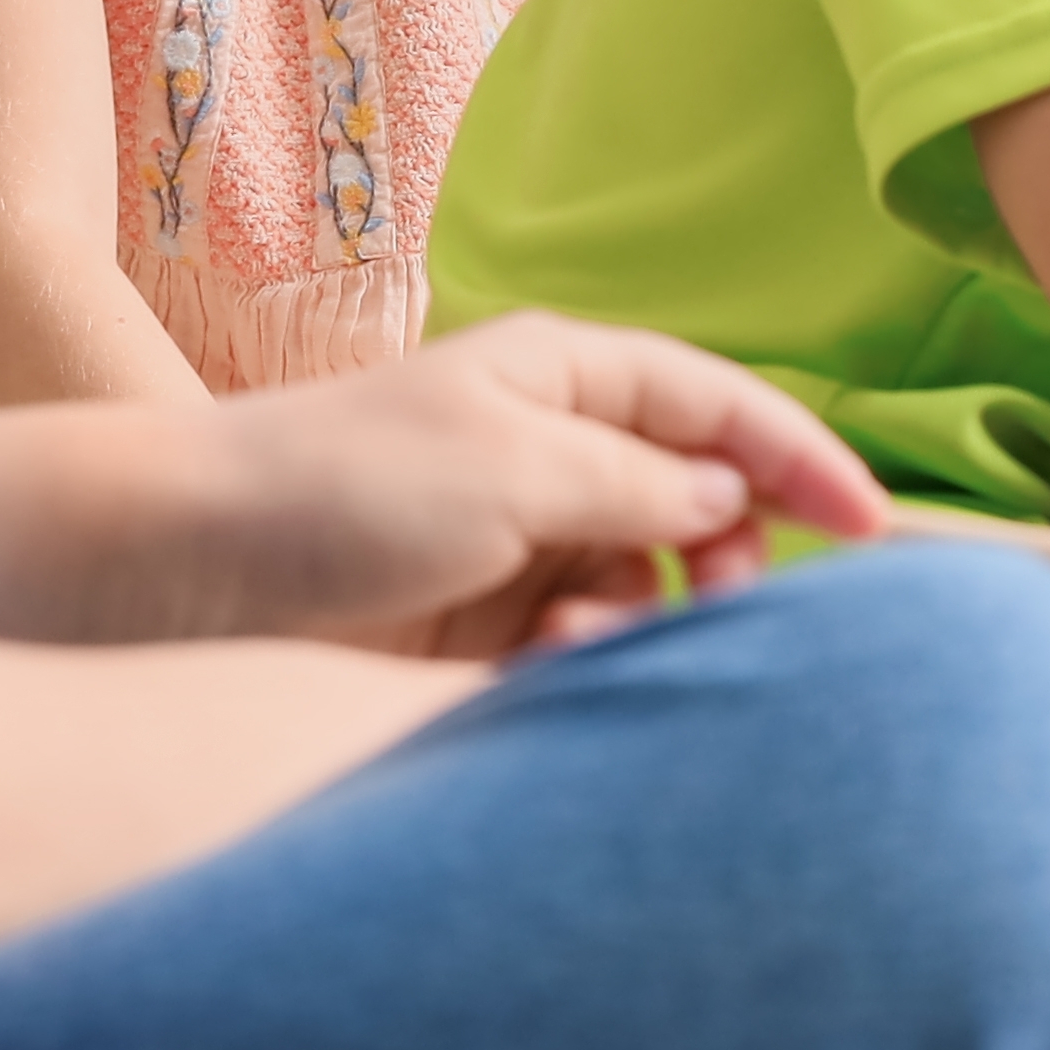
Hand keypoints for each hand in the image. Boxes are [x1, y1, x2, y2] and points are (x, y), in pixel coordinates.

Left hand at [0, 319, 890, 657]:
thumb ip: (638, 485)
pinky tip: (545, 669)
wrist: (177, 573)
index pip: (721, 409)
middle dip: (724, 556)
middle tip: (713, 600)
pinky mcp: (483, 632)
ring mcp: (521, 546)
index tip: (873, 530)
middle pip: (702, 506)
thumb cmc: (334, 487)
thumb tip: (729, 500)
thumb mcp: (507, 466)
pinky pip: (588, 649)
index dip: (803, 458)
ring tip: (583, 640)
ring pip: (651, 588)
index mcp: (566, 381)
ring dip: (648, 617)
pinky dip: (589, 664)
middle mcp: (554, 456)